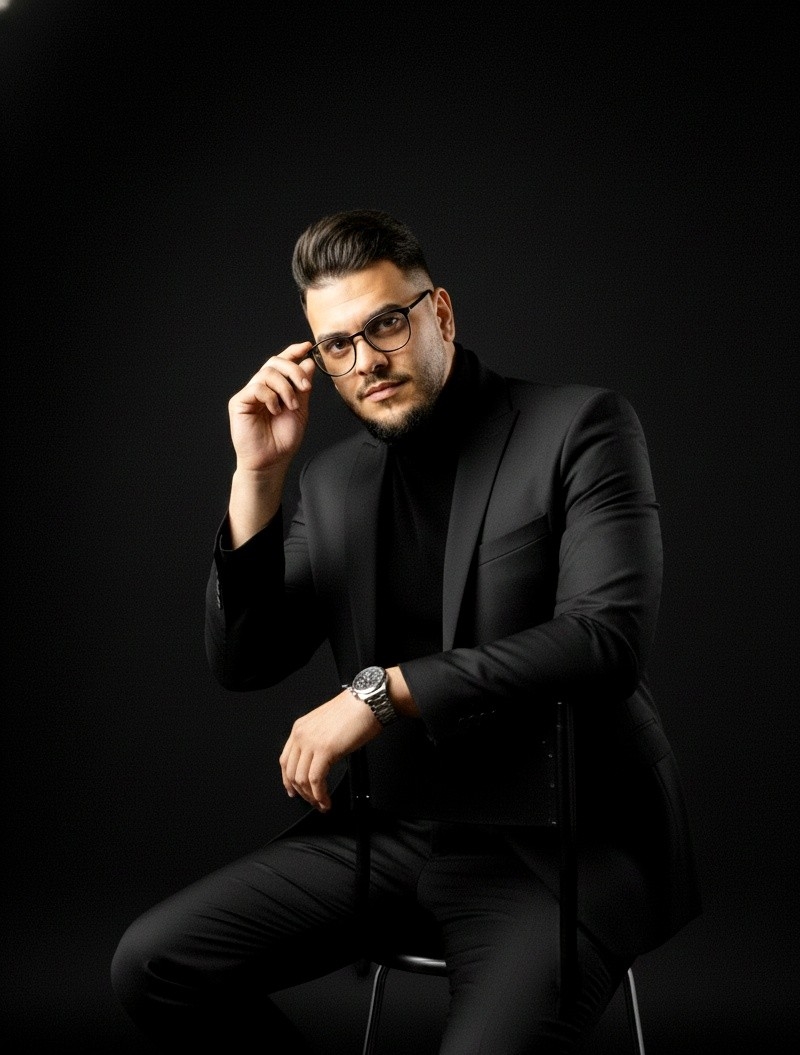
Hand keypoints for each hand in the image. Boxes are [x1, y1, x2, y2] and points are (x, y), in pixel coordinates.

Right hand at [228, 342, 315, 472]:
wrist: (271, 461)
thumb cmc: (283, 439)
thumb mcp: (300, 409)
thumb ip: (302, 387)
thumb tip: (308, 362)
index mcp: (276, 388)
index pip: (282, 363)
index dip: (293, 351)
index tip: (307, 346)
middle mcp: (262, 388)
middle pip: (275, 362)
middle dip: (293, 370)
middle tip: (305, 388)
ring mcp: (250, 394)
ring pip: (267, 373)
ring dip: (284, 387)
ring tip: (290, 406)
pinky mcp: (239, 402)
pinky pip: (256, 387)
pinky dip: (271, 397)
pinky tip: (275, 411)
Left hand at [279, 688, 382, 811]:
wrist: (367, 702)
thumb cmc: (354, 711)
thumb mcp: (326, 725)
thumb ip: (317, 741)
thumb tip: (319, 763)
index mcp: (300, 728)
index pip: (285, 760)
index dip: (288, 780)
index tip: (293, 791)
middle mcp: (301, 734)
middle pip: (291, 772)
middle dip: (301, 793)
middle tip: (312, 802)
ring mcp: (311, 742)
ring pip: (302, 779)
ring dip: (312, 797)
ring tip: (321, 804)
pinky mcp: (324, 750)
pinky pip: (315, 780)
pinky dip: (320, 795)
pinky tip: (326, 800)